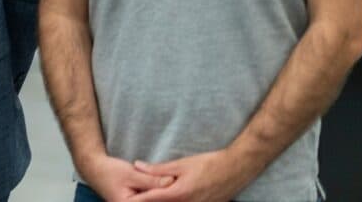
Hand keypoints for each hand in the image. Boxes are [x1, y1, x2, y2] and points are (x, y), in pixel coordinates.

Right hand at [79, 152, 173, 200]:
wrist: (94, 169)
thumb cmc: (111, 171)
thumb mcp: (133, 174)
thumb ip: (152, 180)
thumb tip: (172, 182)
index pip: (153, 201)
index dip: (166, 196)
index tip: (179, 190)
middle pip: (153, 201)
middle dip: (164, 195)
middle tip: (177, 186)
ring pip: (151, 200)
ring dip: (159, 195)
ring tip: (172, 187)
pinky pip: (147, 199)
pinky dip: (154, 194)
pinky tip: (161, 187)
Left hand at [130, 150, 251, 201]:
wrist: (236, 170)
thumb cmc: (208, 164)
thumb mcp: (181, 164)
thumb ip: (158, 169)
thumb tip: (137, 166)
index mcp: (179, 193)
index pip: (151, 199)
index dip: (137, 199)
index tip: (124, 198)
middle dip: (148, 201)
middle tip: (134, 196)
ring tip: (151, 195)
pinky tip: (170, 197)